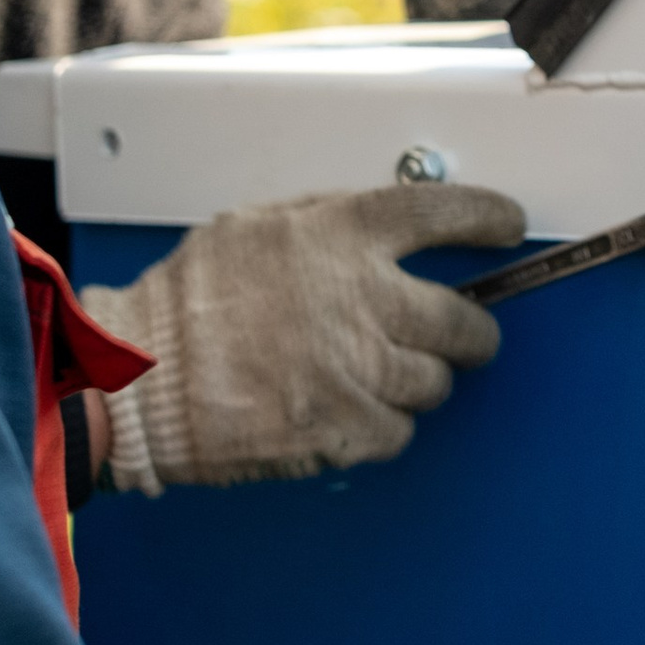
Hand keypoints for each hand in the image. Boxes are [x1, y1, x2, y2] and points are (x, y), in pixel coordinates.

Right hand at [82, 183, 525, 489]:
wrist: (139, 378)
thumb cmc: (187, 300)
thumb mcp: (259, 225)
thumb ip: (327, 221)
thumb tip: (377, 224)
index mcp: (344, 235)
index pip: (445, 212)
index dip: (487, 216)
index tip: (506, 224)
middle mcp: (364, 299)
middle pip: (463, 317)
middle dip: (473, 329)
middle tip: (469, 332)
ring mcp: (357, 369)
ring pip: (434, 381)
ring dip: (422, 379)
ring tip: (389, 374)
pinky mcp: (341, 428)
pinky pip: (397, 432)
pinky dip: (384, 425)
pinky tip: (356, 410)